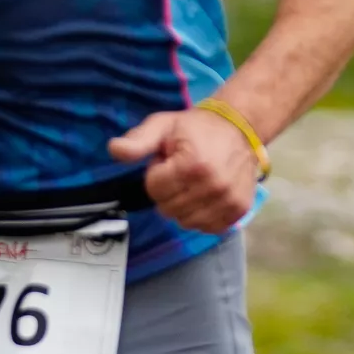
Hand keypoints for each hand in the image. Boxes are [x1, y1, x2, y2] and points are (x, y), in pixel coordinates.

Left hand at [107, 105, 262, 234]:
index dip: (156, 173)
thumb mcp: (162, 126)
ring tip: (193, 183)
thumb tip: (114, 149)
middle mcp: (213, 186)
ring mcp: (229, 200)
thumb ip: (138, 141)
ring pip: (186, 221)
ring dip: (184, 205)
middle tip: (181, 171)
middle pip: (169, 209)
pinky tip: (205, 197)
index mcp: (192, 165)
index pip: (154, 190)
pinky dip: (202, 216)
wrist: (239, 126)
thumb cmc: (196, 127)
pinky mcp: (239, 209)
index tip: (168, 160)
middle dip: (168, 191)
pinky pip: (208, 227)